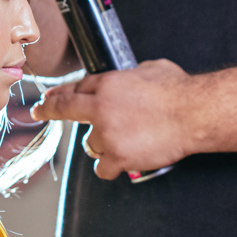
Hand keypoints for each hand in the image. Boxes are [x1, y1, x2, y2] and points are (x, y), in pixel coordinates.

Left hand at [31, 59, 189, 179]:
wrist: (195, 114)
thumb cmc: (176, 89)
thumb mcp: (146, 69)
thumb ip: (126, 76)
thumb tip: (125, 79)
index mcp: (106, 84)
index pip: (72, 88)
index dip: (57, 94)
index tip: (46, 99)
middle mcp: (100, 108)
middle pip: (65, 110)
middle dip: (48, 110)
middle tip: (41, 112)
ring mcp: (107, 134)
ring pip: (89, 143)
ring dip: (100, 143)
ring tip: (122, 140)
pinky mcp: (118, 157)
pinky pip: (102, 168)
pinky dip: (109, 166)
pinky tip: (117, 163)